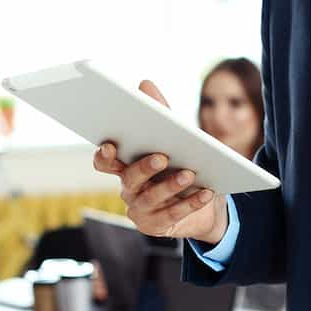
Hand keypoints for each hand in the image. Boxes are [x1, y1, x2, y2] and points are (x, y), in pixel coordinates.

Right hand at [91, 80, 227, 244]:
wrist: (204, 200)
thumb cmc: (182, 162)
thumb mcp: (175, 137)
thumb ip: (160, 113)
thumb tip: (144, 84)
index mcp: (125, 165)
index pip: (104, 161)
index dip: (104, 155)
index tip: (111, 144)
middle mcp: (128, 188)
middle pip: (129, 179)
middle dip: (144, 168)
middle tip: (162, 157)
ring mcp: (140, 210)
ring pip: (151, 198)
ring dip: (170, 185)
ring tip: (189, 173)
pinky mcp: (157, 227)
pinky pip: (173, 215)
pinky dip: (190, 202)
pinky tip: (206, 191)